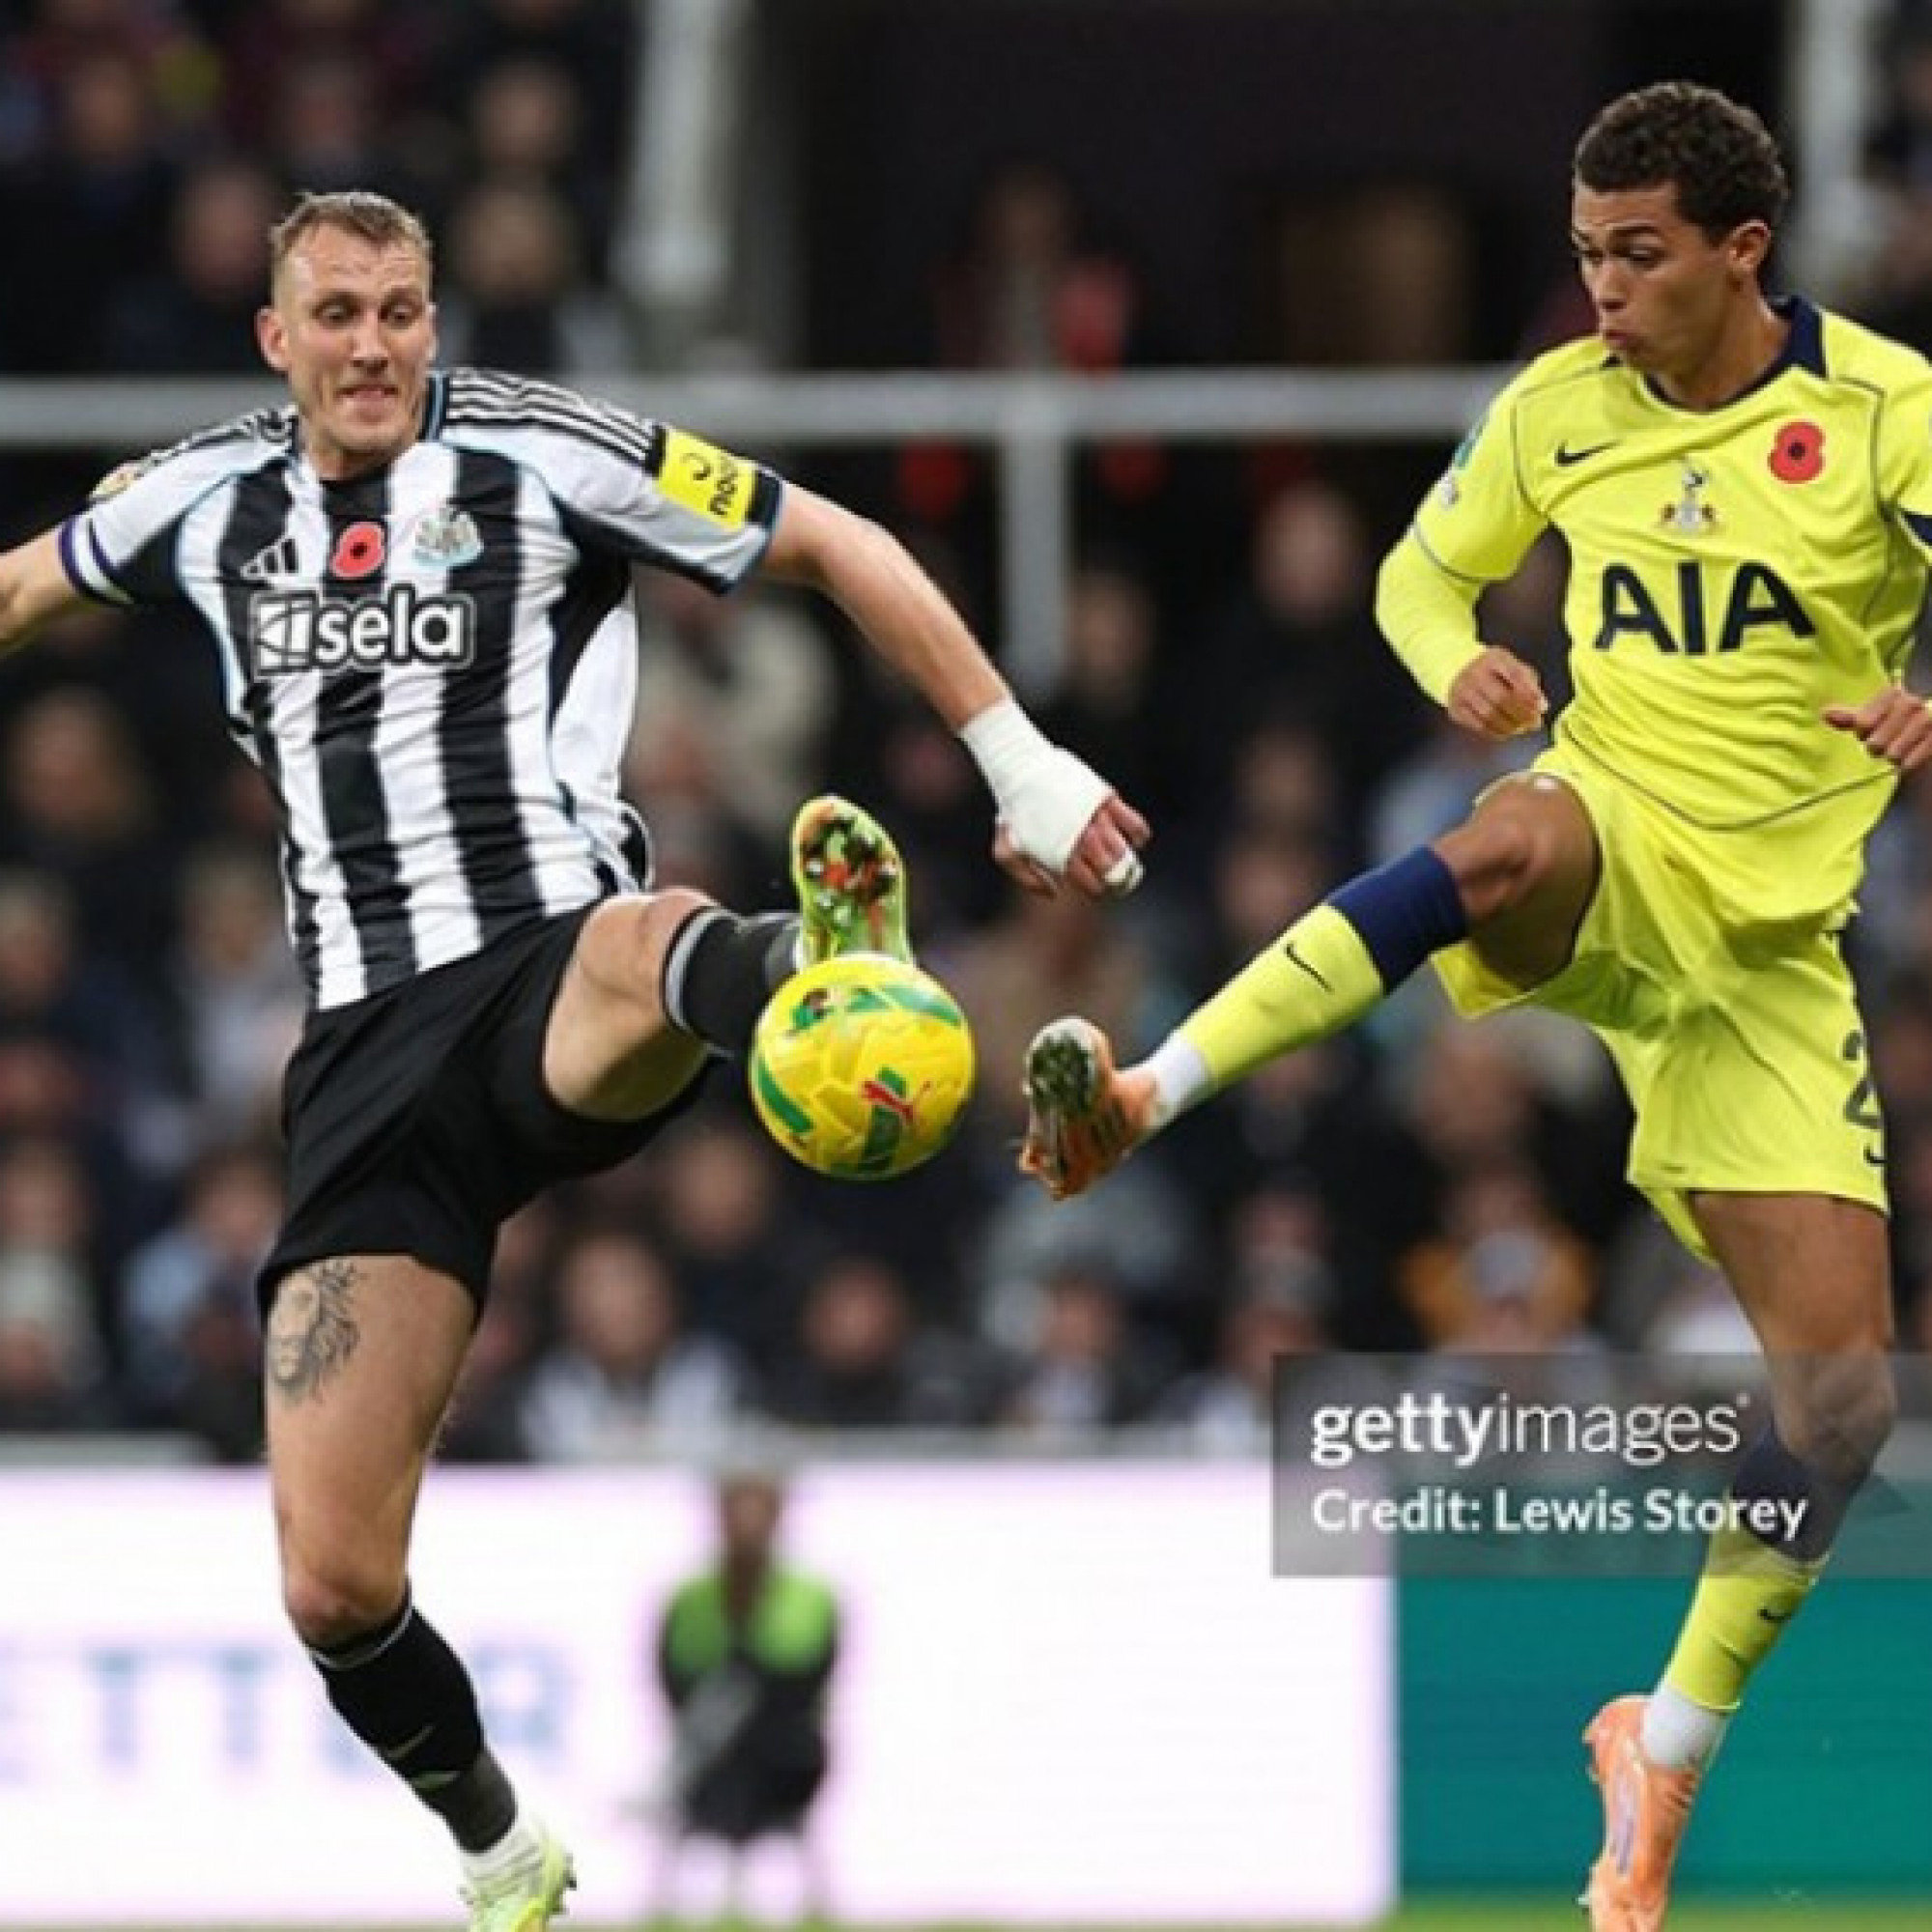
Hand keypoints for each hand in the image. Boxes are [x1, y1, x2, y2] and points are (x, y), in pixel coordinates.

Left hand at [995, 791, 1149, 898]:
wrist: (1022, 768)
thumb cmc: (1013, 811)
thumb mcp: (1006, 851)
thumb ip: (1027, 878)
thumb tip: (1055, 892)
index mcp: (1060, 854)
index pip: (1092, 885)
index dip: (1098, 892)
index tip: (1097, 889)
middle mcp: (1081, 838)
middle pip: (1111, 871)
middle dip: (1115, 880)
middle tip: (1113, 879)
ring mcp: (1096, 818)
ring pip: (1123, 850)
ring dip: (1124, 860)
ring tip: (1121, 861)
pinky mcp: (1106, 799)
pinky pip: (1135, 824)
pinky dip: (1139, 836)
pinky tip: (1135, 840)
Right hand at [1446, 646, 1547, 739]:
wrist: (1458, 670)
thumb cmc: (1493, 671)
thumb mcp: (1513, 667)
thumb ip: (1529, 684)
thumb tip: (1542, 707)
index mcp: (1493, 658)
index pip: (1516, 676)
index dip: (1531, 695)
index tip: (1542, 709)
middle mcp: (1475, 673)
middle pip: (1502, 698)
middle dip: (1521, 714)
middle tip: (1533, 724)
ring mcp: (1462, 691)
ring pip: (1489, 714)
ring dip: (1509, 726)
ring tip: (1520, 730)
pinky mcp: (1456, 708)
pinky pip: (1477, 725)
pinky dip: (1494, 732)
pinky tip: (1505, 733)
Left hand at [1823, 689, 1931, 771]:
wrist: (1928, 733)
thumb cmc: (1893, 726)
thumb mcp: (1871, 719)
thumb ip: (1849, 718)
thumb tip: (1824, 714)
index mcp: (1893, 694)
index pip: (1863, 723)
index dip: (1861, 732)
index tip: (1868, 731)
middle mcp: (1912, 704)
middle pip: (1876, 741)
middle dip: (1876, 748)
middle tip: (1884, 744)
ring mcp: (1927, 721)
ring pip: (1893, 753)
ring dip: (1892, 757)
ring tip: (1897, 750)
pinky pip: (1909, 763)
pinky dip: (1905, 765)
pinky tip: (1908, 758)